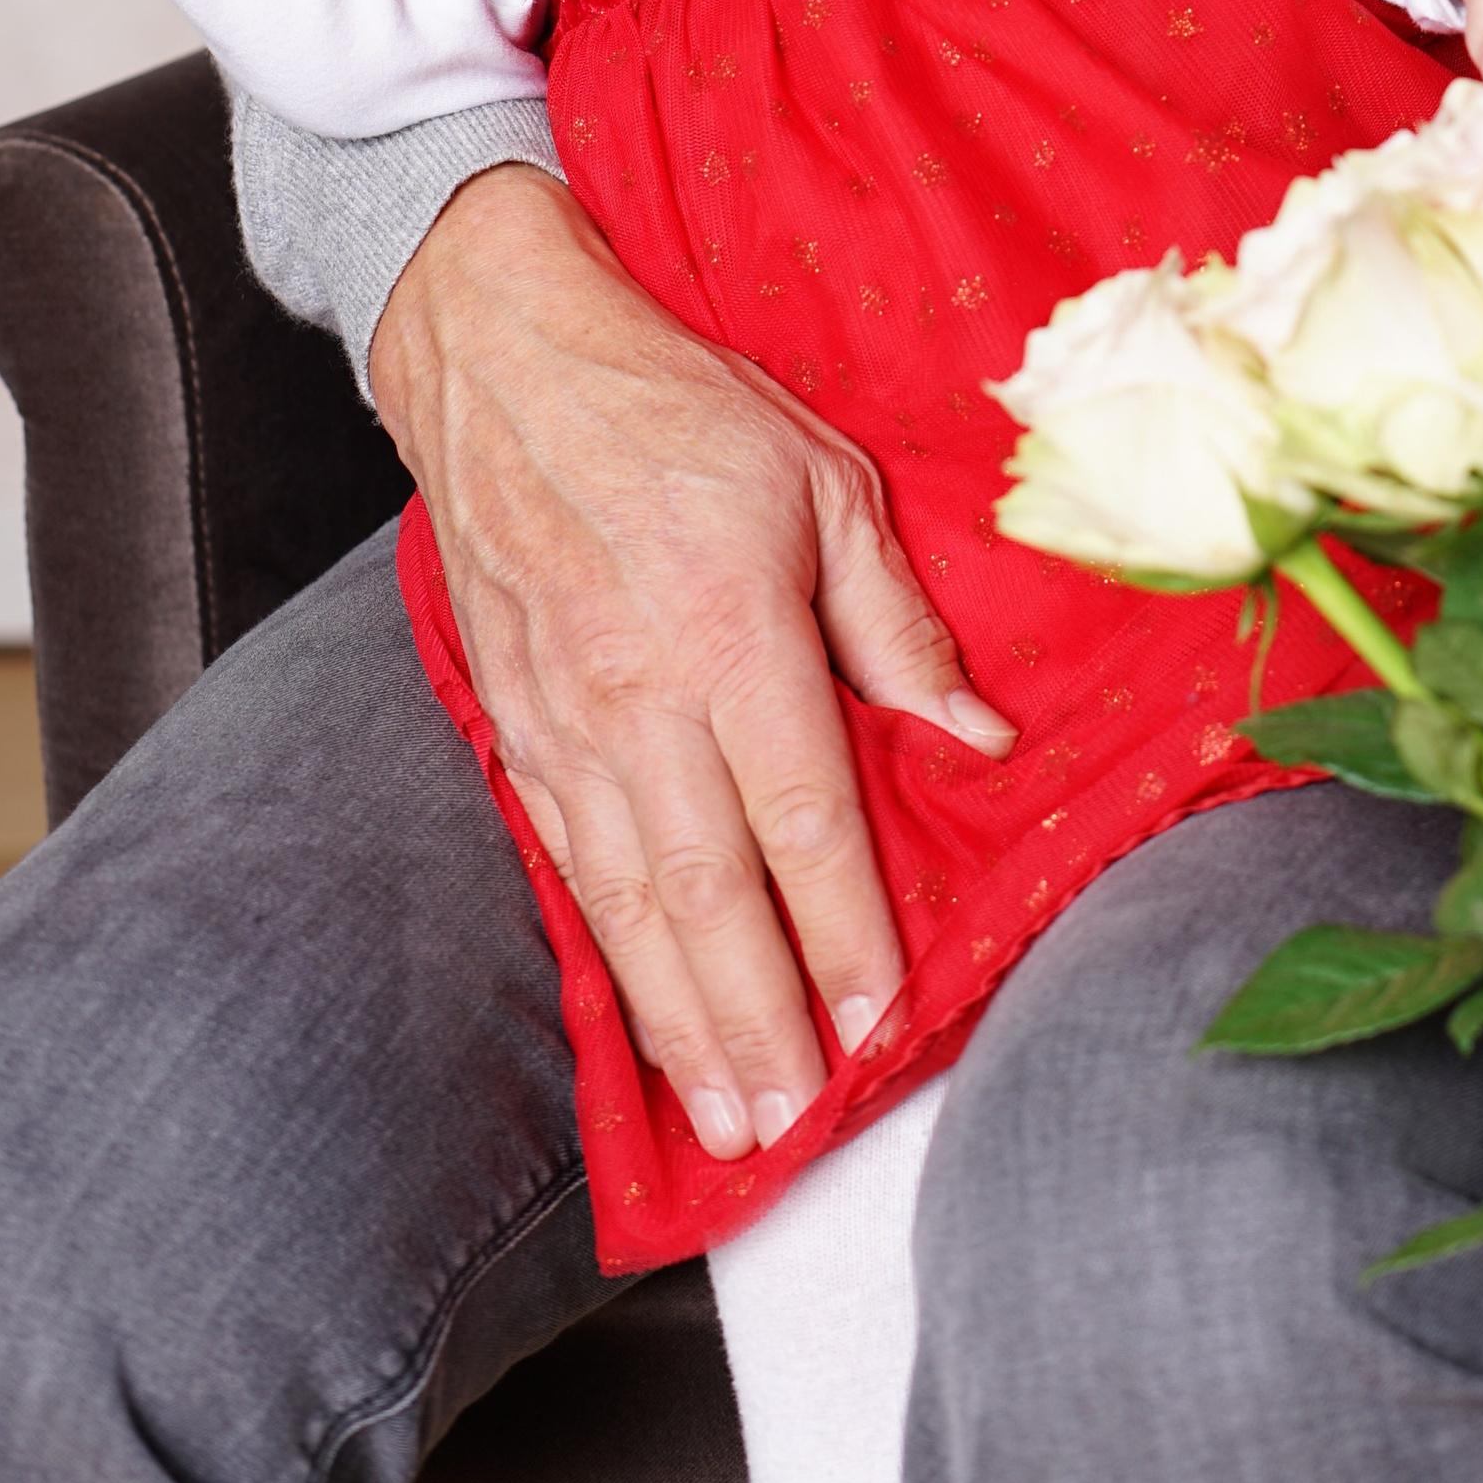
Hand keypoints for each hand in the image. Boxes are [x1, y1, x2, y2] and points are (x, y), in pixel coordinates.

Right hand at [369, 161, 1017, 1162]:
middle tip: (794, 1120)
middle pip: (708, 891)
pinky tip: (643, 1014)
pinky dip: (609, 955)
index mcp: (731, 629)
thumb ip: (896, 618)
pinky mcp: (513, 727)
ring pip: (629, 902)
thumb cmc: (681, 408)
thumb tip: (976, 730)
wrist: (506, 363)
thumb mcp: (827, 479)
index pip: (802, 814)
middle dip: (758, 1018)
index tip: (880, 1012)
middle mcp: (639, 694)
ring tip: (727, 1112)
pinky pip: (568, 865)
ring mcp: (563, 721)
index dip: (844, 927)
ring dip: (680, 1018)